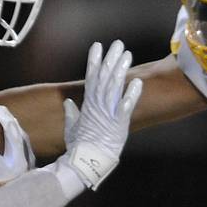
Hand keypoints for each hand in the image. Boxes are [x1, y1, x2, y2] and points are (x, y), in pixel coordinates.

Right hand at [61, 40, 143, 188]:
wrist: (85, 162)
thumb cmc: (78, 147)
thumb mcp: (72, 128)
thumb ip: (71, 113)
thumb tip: (68, 103)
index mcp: (87, 104)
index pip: (91, 77)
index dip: (94, 60)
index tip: (97, 45)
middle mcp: (97, 105)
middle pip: (104, 77)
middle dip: (111, 59)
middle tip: (118, 43)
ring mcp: (108, 113)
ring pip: (114, 87)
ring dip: (121, 70)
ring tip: (127, 55)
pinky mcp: (118, 123)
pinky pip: (126, 106)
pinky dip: (131, 94)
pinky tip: (137, 82)